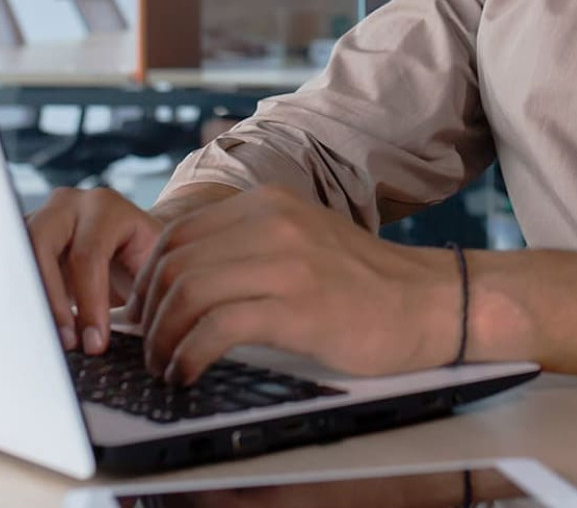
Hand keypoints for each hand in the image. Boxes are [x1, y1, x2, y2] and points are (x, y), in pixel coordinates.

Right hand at [25, 186, 162, 355]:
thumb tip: (118, 335)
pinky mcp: (25, 237)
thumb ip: (143, 296)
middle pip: (41, 243)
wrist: (134, 241)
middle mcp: (69, 205)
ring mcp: (42, 217)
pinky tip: (38, 327)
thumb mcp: (155, 271)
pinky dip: (24, 299)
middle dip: (51, 299)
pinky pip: (13, 265)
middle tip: (66, 342)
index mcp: (107, 208)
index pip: (88, 254)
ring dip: (32, 300)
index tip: (95, 344)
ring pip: (20, 254)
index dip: (90, 303)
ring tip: (49, 339)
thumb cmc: (147, 259)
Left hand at [125, 187, 456, 384]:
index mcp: (266, 204)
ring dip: (162, 337)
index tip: (145, 314)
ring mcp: (285, 262)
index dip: (146, 279)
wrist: (431, 302)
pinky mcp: (298, 306)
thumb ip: (247, 247)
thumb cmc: (364, 285)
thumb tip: (183, 283)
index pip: (178, 234)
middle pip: (174, 262)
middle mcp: (270, 222)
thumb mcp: (300, 241)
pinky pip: (217, 327)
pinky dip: (189, 353)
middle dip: (148, 312)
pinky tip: (187, 372)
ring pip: (188, 291)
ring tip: (163, 365)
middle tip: (146, 347)